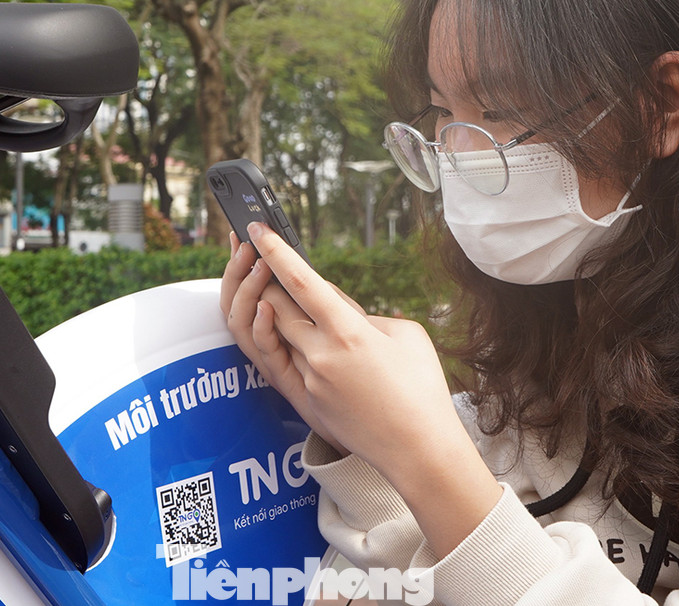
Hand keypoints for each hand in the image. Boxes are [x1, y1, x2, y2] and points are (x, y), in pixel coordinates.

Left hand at [221, 224, 505, 556]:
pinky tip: (317, 349)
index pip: (302, 282)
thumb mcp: (405, 335)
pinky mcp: (307, 403)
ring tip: (289, 301)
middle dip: (265, 281)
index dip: (276, 252)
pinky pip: (293, 365)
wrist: (418, 449)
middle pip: (276, 307)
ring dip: (282, 317)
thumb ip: (366, 316)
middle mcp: (321, 355)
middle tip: (258, 259)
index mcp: (348, 332)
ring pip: (281, 337)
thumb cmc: (421, 387)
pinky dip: (300, 350)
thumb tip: (340, 310)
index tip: (257, 229)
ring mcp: (310, 381)